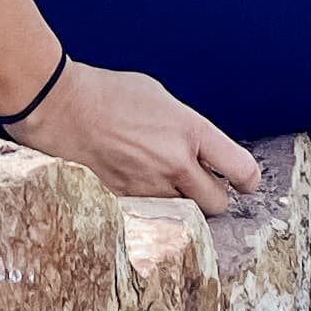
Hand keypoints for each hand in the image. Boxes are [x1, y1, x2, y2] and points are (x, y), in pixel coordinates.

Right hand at [10, 58, 261, 216]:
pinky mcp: (125, 202)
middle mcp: (175, 163)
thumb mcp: (161, 97)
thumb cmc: (109, 94)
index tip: (243, 182)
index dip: (248, 180)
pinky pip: (153, 217)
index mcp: (190, 131)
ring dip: (182, 206)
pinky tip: (138, 190)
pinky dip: (153, 210)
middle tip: (200, 185)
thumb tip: (201, 149)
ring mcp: (149, 187)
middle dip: (214, 197)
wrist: (61, 106)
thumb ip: (187, 128)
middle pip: (218, 204)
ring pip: (186, 216)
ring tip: (164, 185)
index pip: (242, 170)